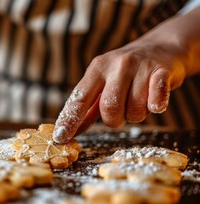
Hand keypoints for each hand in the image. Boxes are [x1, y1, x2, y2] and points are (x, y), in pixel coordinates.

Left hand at [53, 23, 193, 143]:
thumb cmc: (126, 73)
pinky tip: (155, 102)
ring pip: (135, 109)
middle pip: (109, 108)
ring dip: (136, 114)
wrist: (162, 47)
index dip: (69, 120)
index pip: (79, 98)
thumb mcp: (102, 85)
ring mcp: (140, 67)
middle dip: (114, 120)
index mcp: (97, 69)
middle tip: (122, 111)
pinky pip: (156, 99)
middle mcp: (116, 65)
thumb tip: (68, 132)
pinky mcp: (162, 71)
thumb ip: (87, 109)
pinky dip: (156, 105)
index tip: (60, 137)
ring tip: (139, 100)